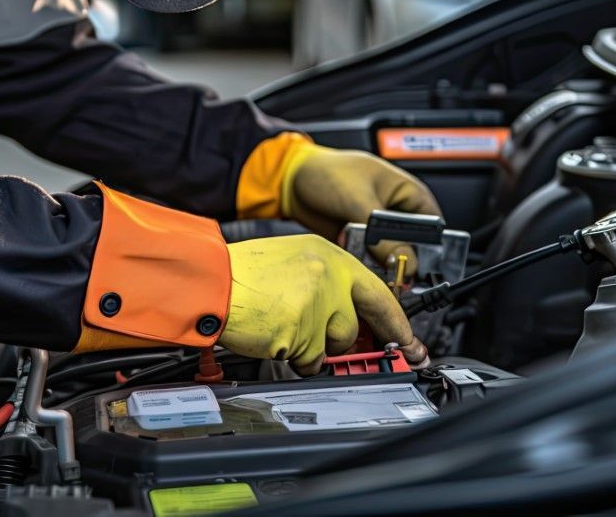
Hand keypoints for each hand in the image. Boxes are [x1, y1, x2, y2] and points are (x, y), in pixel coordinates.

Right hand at [218, 234, 428, 374]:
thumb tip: (344, 313)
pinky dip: (292, 356)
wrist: (207, 282)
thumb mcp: (289, 262)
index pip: (375, 290)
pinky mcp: (302, 332)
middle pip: (360, 322)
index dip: (394, 319)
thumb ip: (322, 284)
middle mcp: (328, 276)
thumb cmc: (237, 275)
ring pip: (333, 345)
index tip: (407, 337)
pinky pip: (308, 360)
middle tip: (396, 353)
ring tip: (282, 327)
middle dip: (369, 341)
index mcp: (326, 255)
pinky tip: (272, 336)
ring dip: (313, 347)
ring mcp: (317, 305)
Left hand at [284, 144, 440, 265]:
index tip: (413, 267)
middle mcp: (398, 213)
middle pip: (414, 249)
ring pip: (391, 259)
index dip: (428, 252)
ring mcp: (379, 230)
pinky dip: (364, 265)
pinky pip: (371, 262)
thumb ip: (382, 233)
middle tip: (390, 274)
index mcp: (410, 194)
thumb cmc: (328, 173)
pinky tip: (354, 262)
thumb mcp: (358, 201)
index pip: (433, 230)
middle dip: (401, 263)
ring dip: (380, 266)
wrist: (292, 181)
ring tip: (366, 264)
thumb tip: (404, 261)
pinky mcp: (361, 242)